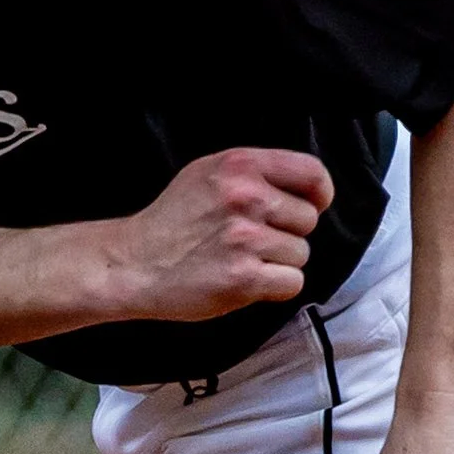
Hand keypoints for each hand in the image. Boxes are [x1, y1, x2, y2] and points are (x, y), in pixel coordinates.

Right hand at [105, 147, 333, 322]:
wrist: (134, 262)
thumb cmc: (172, 220)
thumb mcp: (207, 173)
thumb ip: (253, 173)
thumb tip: (303, 190)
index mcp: (240, 165)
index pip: (312, 173)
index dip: (319, 194)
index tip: (311, 206)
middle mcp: (246, 197)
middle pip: (308, 220)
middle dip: (287, 233)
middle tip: (253, 240)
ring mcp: (246, 238)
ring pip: (301, 254)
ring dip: (278, 262)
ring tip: (242, 260)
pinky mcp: (244, 277)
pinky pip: (292, 283)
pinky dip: (274, 287)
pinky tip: (246, 280)